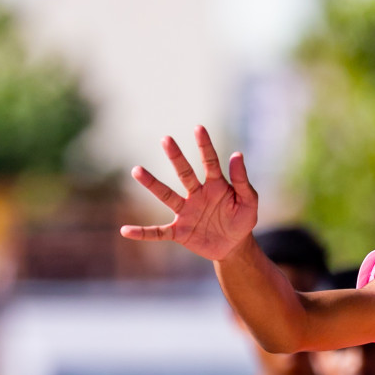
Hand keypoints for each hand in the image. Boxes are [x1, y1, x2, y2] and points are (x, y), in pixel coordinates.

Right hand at [120, 126, 258, 260]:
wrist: (234, 246)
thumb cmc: (242, 220)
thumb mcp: (249, 202)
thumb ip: (242, 181)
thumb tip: (237, 155)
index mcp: (215, 185)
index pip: (210, 162)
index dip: (205, 146)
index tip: (199, 128)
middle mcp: (196, 195)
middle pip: (184, 174)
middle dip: (176, 157)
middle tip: (166, 139)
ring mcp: (186, 212)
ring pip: (167, 196)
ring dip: (152, 184)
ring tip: (137, 170)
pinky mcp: (180, 232)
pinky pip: (158, 232)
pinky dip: (143, 233)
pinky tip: (126, 231)